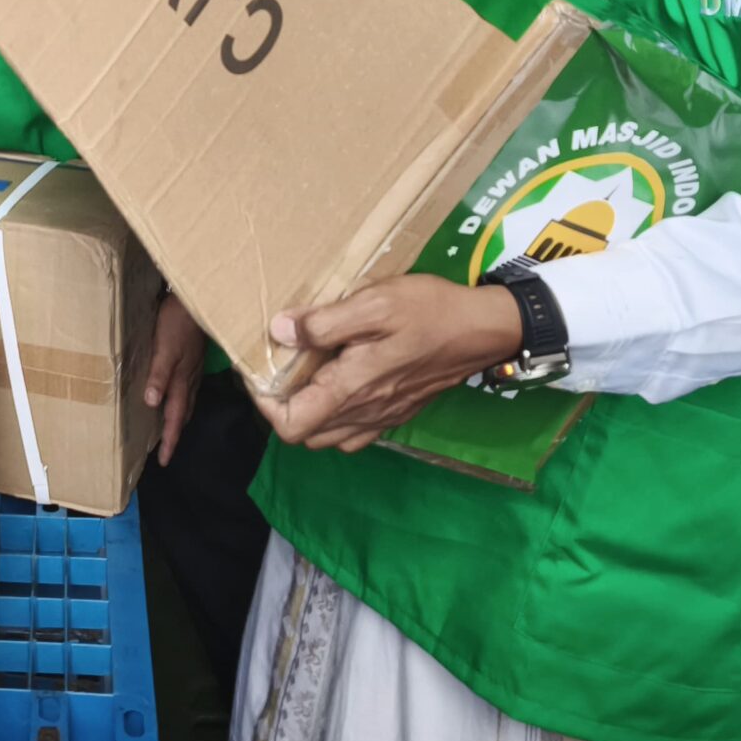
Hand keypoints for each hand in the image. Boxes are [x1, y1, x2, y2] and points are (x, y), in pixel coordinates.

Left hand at [145, 295, 207, 464]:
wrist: (198, 299)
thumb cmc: (178, 322)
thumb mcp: (165, 348)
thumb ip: (159, 374)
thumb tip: (152, 403)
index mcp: (182, 381)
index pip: (174, 418)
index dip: (169, 440)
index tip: (164, 461)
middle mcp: (190, 380)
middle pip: (182, 413)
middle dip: (174, 433)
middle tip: (166, 451)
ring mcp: (194, 369)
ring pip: (187, 401)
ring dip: (178, 417)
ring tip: (171, 429)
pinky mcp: (194, 359)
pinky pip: (189, 387)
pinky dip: (182, 399)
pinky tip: (178, 394)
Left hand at [250, 279, 522, 453]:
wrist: (483, 329)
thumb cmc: (429, 311)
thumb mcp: (374, 303)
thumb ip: (324, 323)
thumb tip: (280, 332)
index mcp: (352, 388)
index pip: (290, 423)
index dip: (263, 403)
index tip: (258, 370)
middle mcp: (365, 412)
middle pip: (305, 434)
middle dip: (281, 407)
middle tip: (276, 370)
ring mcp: (383, 417)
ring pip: (329, 437)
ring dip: (307, 413)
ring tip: (302, 376)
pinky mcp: (398, 412)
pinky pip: (354, 432)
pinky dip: (335, 419)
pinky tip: (337, 386)